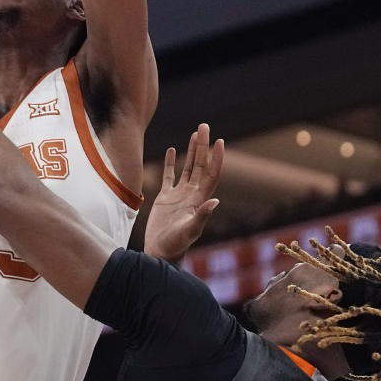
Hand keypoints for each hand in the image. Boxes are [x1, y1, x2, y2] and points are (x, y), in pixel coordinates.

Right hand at [144, 125, 223, 263]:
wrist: (160, 253)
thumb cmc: (176, 245)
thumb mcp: (190, 231)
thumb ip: (202, 216)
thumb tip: (215, 200)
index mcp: (200, 199)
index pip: (211, 174)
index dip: (216, 158)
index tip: (219, 141)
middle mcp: (192, 194)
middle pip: (200, 165)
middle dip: (203, 146)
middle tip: (204, 126)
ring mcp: (179, 195)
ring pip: (188, 168)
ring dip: (192, 151)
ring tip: (195, 133)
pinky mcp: (165, 198)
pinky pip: (170, 176)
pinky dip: (172, 163)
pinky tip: (174, 150)